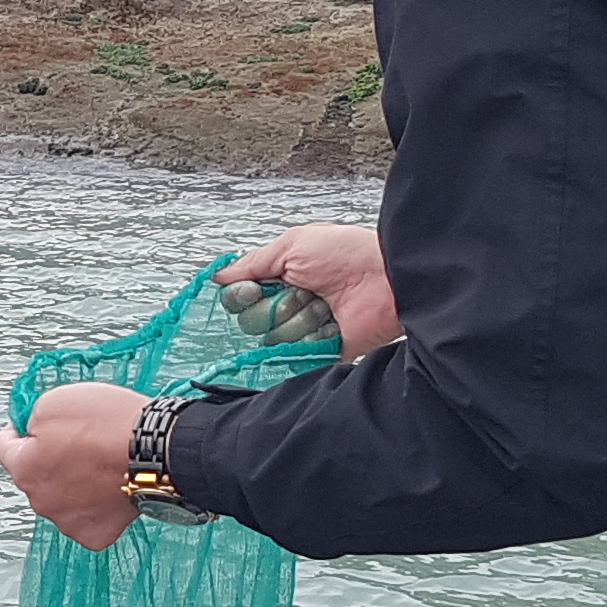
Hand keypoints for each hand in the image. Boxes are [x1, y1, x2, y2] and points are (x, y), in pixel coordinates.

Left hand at [0, 381, 143, 550]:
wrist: (157, 452)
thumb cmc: (107, 423)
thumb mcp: (54, 401)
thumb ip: (32, 419)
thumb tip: (31, 430)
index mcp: (24, 469)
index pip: (3, 447)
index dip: (16, 428)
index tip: (27, 422)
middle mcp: (40, 501)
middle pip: (35, 476)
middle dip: (49, 458)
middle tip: (78, 441)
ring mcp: (68, 521)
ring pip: (61, 498)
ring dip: (72, 483)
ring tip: (100, 464)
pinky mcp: (95, 535)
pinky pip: (87, 517)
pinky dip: (95, 504)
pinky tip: (110, 487)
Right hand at [221, 223, 401, 356]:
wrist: (389, 279)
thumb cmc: (346, 253)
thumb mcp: (292, 245)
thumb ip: (252, 263)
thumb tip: (218, 278)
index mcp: (283, 278)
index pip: (243, 298)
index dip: (243, 297)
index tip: (252, 291)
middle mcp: (292, 305)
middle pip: (254, 323)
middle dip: (272, 310)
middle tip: (299, 295)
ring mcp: (307, 330)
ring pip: (275, 342)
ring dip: (296, 324)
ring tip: (322, 310)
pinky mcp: (324, 352)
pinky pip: (296, 361)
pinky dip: (304, 347)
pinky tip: (323, 330)